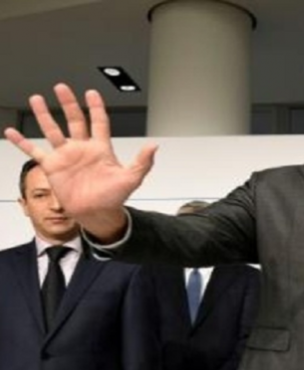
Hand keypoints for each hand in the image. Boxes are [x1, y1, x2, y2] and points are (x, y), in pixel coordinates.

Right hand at [4, 83, 157, 242]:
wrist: (98, 214)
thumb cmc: (114, 197)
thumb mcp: (132, 178)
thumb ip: (143, 162)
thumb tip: (154, 146)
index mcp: (101, 149)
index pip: (98, 122)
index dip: (96, 107)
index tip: (92, 92)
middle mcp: (82, 149)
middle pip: (74, 120)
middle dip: (68, 103)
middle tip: (61, 87)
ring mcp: (66, 156)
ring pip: (53, 130)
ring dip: (44, 115)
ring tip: (37, 99)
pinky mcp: (52, 167)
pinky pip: (34, 152)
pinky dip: (22, 143)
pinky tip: (12, 132)